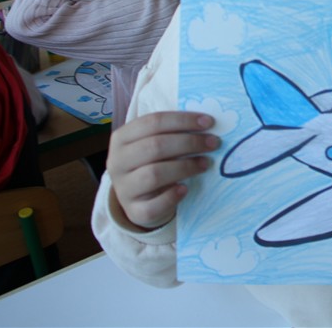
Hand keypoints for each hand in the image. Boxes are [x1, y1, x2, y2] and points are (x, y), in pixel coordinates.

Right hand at [107, 112, 219, 230]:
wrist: (140, 198)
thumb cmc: (153, 162)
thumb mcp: (155, 143)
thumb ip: (173, 132)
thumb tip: (207, 124)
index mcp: (122, 138)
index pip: (153, 122)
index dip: (183, 120)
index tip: (209, 122)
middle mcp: (117, 162)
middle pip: (155, 146)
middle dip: (189, 142)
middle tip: (213, 143)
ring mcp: (123, 189)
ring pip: (154, 174)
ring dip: (185, 167)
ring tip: (206, 163)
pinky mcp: (134, 211)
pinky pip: (154, 205)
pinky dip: (172, 196)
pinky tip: (186, 189)